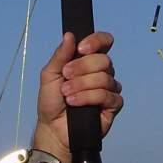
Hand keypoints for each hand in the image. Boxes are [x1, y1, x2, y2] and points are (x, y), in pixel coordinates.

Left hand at [34, 31, 122, 162]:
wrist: (53, 128)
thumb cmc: (51, 101)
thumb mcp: (50, 74)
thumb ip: (60, 55)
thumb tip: (70, 35)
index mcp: (89, 60)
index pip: (104, 42)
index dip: (96, 41)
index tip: (81, 48)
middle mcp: (102, 72)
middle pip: (104, 60)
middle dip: (82, 68)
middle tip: (65, 77)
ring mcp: (109, 88)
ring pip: (104, 78)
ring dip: (81, 85)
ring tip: (67, 94)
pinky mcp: (113, 105)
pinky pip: (106, 95)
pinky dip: (88, 97)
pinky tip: (75, 103)